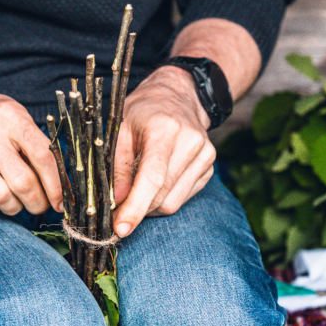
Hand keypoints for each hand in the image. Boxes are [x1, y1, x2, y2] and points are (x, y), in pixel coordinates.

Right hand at [0, 81, 62, 215]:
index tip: (60, 201)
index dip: (56, 185)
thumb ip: (35, 144)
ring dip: (13, 207)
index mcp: (9, 115)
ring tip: (15, 202)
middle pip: (21, 181)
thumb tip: (59, 184)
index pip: (42, 155)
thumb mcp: (13, 116)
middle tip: (39, 206)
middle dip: (37, 202)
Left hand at [111, 65, 215, 236]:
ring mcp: (205, 156)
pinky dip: (163, 199)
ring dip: (149, 207)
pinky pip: (182, 198)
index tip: (120, 228)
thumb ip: (117, 166)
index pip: (153, 177)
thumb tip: (116, 203)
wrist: (177, 96)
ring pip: (172, 203)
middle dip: (137, 209)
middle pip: (162, 195)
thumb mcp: (120, 130)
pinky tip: (154, 184)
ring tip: (135, 191)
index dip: (135, 207)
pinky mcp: (209, 167)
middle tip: (116, 209)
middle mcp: (191, 142)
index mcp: (165, 129)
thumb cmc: (142, 112)